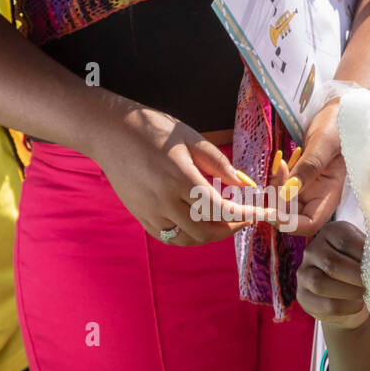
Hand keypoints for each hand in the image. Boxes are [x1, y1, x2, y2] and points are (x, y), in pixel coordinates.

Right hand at [94, 105, 273, 245]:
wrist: (111, 134)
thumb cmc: (153, 130)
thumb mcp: (191, 139)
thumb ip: (218, 164)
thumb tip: (243, 183)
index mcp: (180, 178)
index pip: (219, 209)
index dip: (243, 215)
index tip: (258, 212)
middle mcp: (164, 201)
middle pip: (206, 231)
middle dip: (230, 228)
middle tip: (243, 218)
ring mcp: (150, 213)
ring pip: (188, 239)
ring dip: (210, 235)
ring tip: (223, 222)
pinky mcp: (141, 217)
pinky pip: (170, 238)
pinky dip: (189, 236)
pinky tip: (199, 224)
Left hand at [276, 98, 347, 235]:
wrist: (342, 110)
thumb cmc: (341, 124)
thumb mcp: (324, 143)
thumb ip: (308, 167)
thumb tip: (289, 191)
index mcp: (329, 194)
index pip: (309, 224)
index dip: (289, 223)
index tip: (271, 210)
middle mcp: (318, 196)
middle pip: (291, 216)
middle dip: (276, 203)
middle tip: (273, 179)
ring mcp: (308, 187)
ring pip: (283, 202)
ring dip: (275, 189)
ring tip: (279, 165)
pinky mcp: (299, 177)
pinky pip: (282, 187)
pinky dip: (276, 179)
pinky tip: (280, 162)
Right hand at [296, 220, 369, 329]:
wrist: (351, 305)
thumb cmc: (366, 274)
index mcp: (333, 232)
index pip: (345, 240)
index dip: (365, 254)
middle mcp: (313, 249)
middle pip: (332, 262)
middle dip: (357, 276)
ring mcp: (304, 273)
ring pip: (321, 284)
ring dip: (349, 292)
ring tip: (366, 295)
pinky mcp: (303, 296)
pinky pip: (323, 304)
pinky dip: (344, 307)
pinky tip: (357, 306)